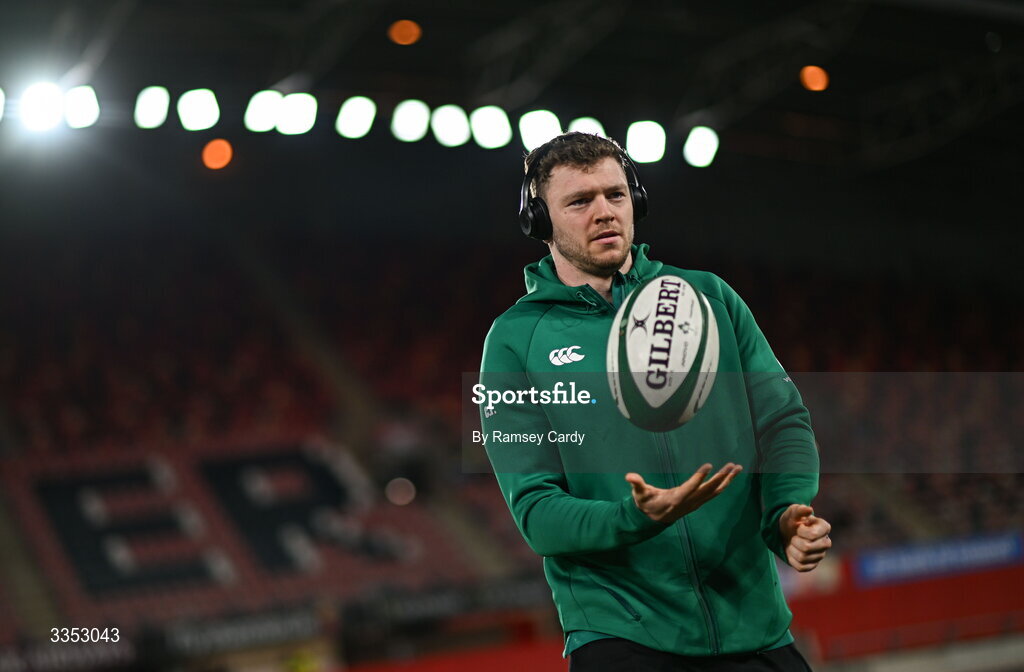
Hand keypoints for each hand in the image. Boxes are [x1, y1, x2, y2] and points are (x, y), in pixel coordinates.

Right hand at [626, 463, 742, 524]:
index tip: (708, 465)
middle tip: (732, 465)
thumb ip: (636, 484)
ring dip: (727, 480)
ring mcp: (695, 503)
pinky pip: (714, 493)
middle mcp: (688, 502)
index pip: (690, 487)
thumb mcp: (639, 494)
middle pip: (708, 490)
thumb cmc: (646, 504)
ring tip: (737, 468)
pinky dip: (723, 485)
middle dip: (721, 477)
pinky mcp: (698, 502)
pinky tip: (730, 477)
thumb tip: (629, 476)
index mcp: (675, 499)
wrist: (652, 520)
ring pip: (714, 492)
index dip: (699, 477)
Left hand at [779, 504, 831, 571]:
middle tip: (794, 536)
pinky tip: (793, 552)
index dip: (800, 531)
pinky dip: (792, 559)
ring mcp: (820, 555)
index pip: (812, 535)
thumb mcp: (793, 512)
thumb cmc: (792, 520)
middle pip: (807, 548)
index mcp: (825, 527)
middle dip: (795, 541)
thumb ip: (799, 510)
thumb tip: (809, 509)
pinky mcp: (813, 565)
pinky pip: (801, 567)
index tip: (798, 527)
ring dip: (792, 549)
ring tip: (793, 543)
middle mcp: (826, 542)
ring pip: (802, 557)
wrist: (785, 532)